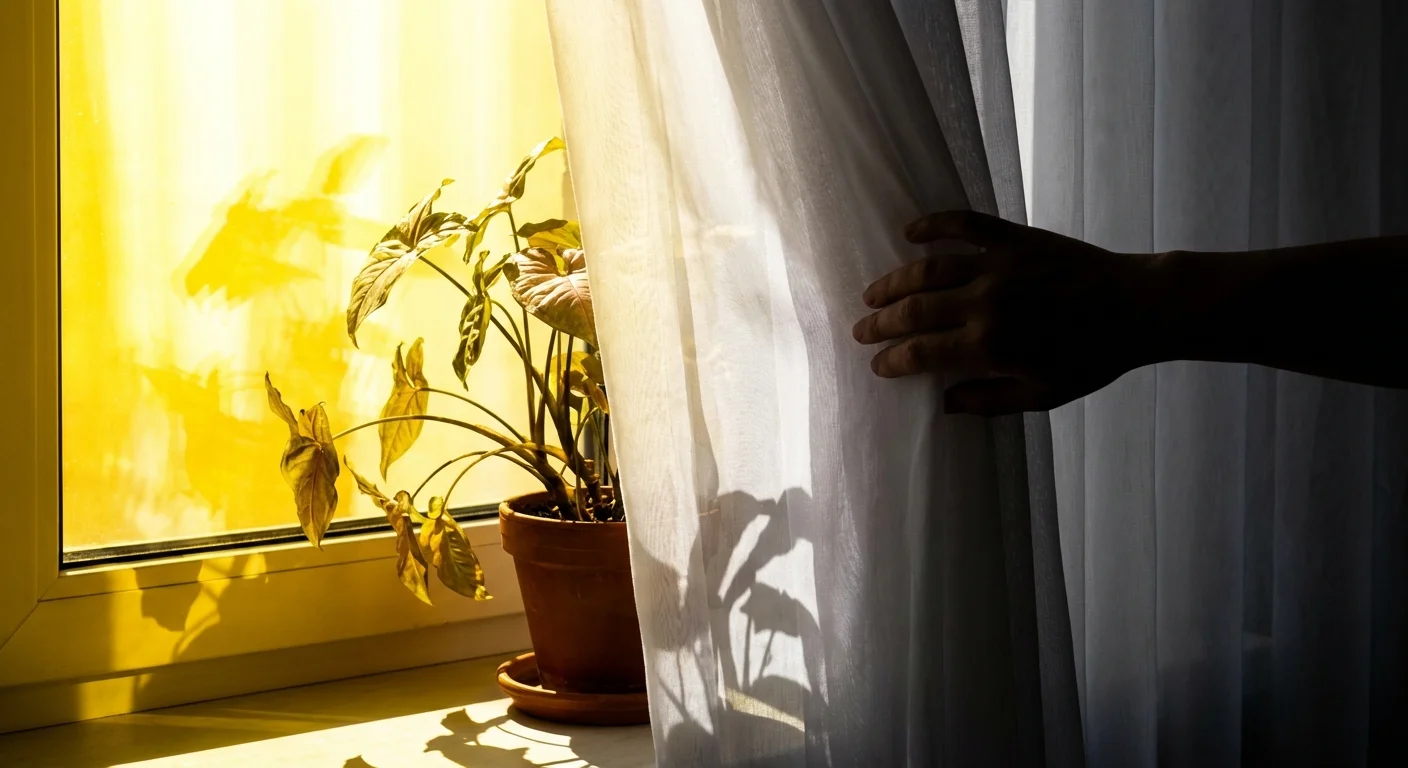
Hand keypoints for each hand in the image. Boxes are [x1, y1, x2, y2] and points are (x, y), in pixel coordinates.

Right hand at [852, 210, 1156, 415]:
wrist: (1138, 306)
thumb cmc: (1092, 358)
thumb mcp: (1041, 395)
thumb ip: (988, 400)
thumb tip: (942, 404)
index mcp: (990, 345)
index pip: (921, 353)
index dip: (892, 359)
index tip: (876, 364)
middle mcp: (985, 302)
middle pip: (914, 310)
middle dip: (881, 323)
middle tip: (860, 330)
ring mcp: (997, 265)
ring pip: (927, 269)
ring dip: (894, 281)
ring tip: (873, 293)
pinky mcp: (1014, 238)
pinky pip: (964, 224)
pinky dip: (933, 225)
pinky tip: (910, 233)